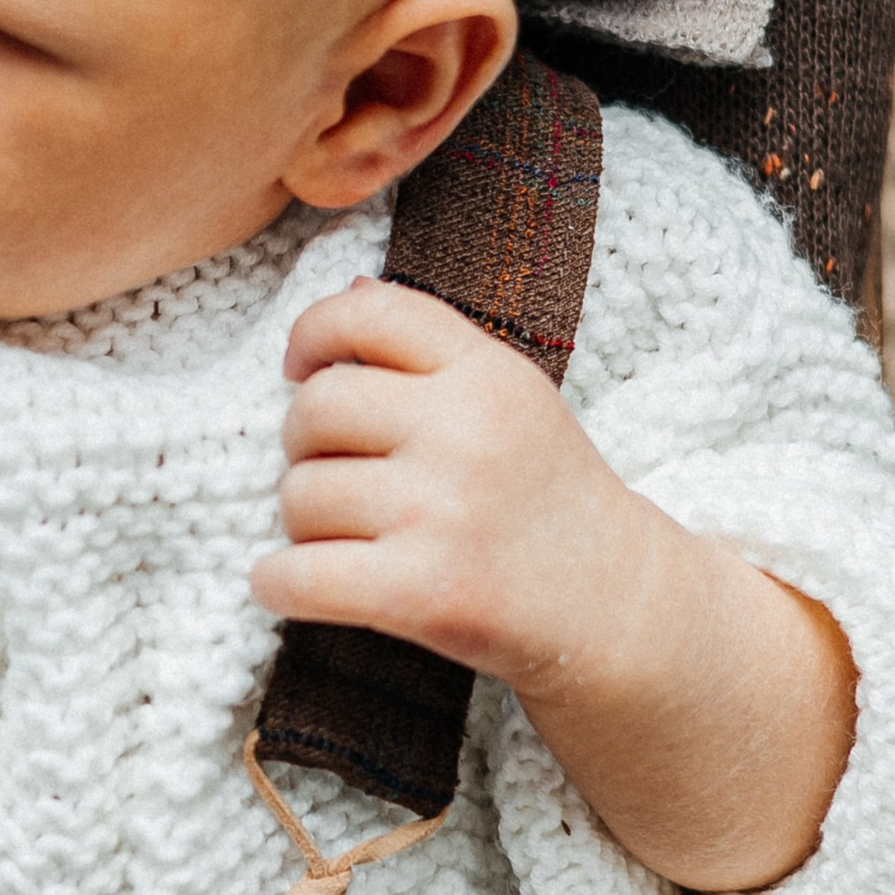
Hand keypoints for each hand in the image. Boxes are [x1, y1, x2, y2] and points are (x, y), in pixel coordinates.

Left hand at [257, 278, 642, 693]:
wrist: (617, 605)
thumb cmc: (547, 498)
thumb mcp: (515, 400)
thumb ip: (433, 349)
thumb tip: (348, 290)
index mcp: (488, 374)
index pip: (369, 315)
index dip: (312, 333)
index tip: (298, 369)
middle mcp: (465, 433)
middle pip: (313, 410)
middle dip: (305, 447)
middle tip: (337, 475)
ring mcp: (443, 514)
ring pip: (299, 497)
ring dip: (302, 525)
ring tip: (347, 538)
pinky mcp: (423, 593)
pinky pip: (295, 577)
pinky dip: (278, 584)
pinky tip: (294, 583)